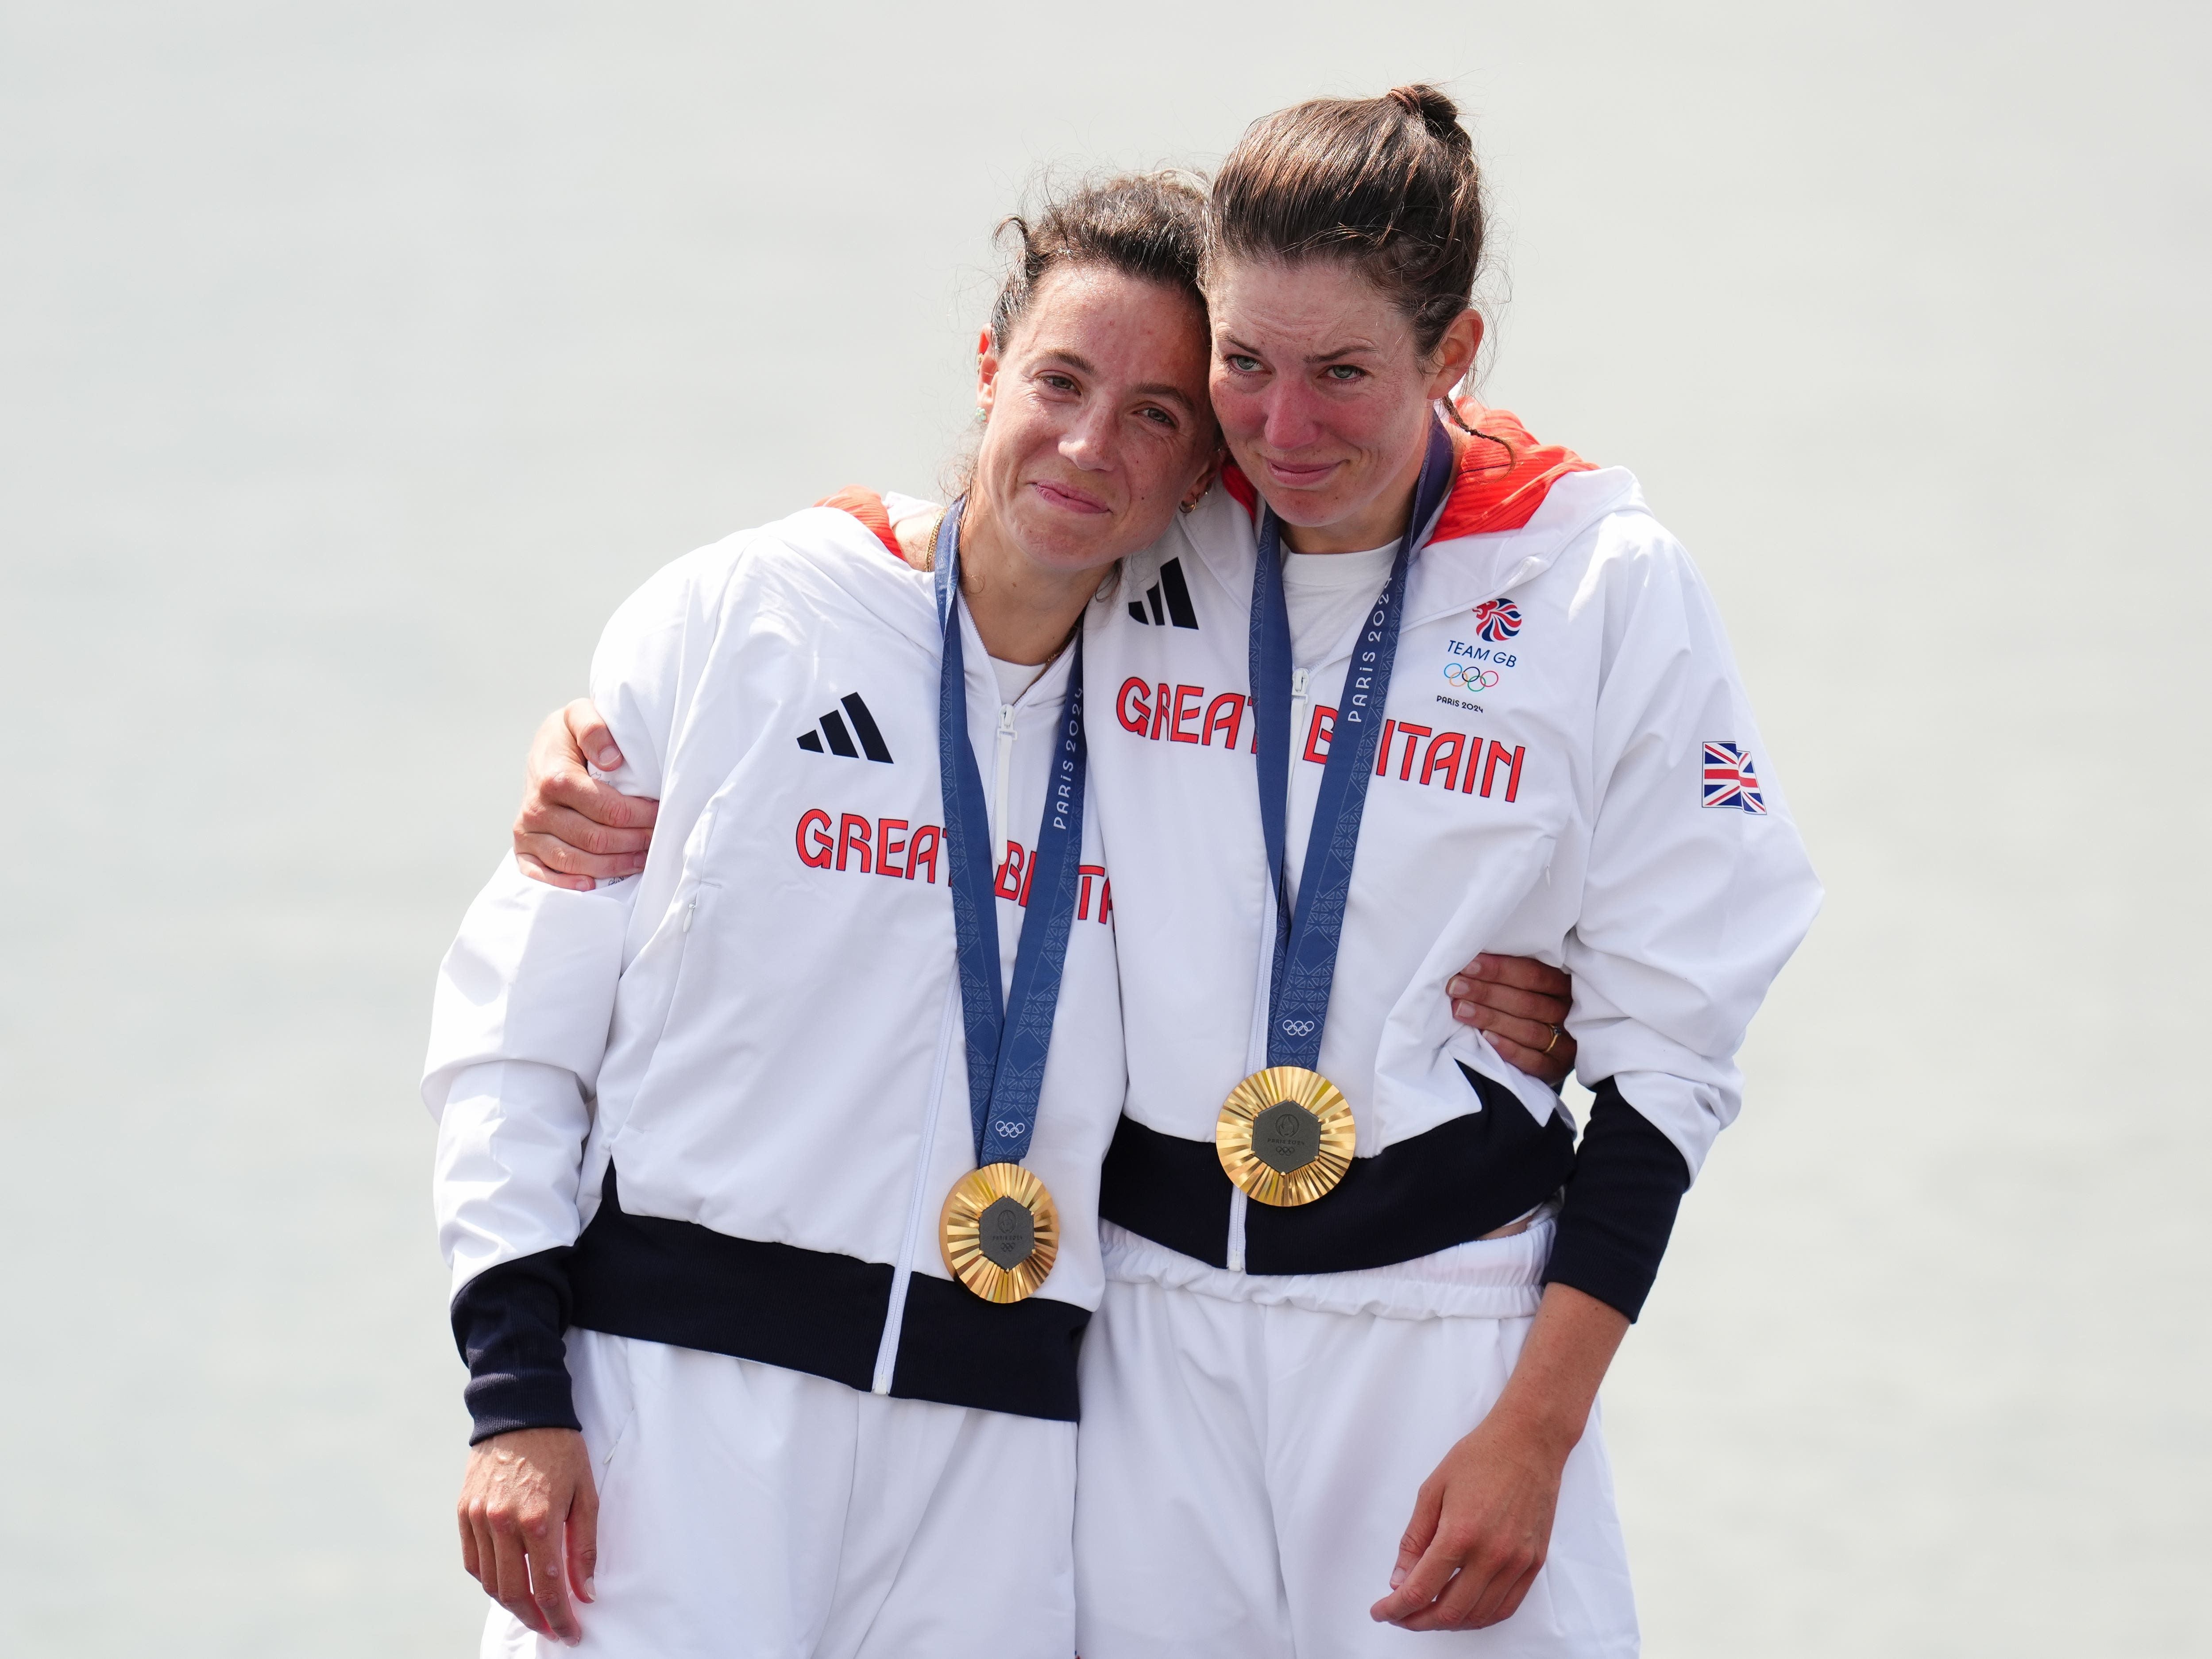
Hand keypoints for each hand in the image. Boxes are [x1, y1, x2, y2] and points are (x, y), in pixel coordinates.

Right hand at [457, 1427, 598, 1644]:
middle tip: (553, 1629)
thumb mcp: (585, 1494)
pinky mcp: (463, 1512)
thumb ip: (584, 1546)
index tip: (571, 1633)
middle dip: (535, 1619)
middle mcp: (502, 1523)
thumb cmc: (561, 1450)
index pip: (547, 1587)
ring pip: (489, 1582)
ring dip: (511, 1603)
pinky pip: (473, 1561)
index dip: (560, 1617)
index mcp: (537, 1519)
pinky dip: (489, 1579)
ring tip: (533, 1611)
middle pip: (514, 1592)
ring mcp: (478, 1519)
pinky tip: (507, 1583)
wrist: (521, 1411)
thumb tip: (585, 1592)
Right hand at [513, 700, 658, 890]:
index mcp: (554, 778)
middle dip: (634, 842)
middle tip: (658, 840)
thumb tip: (611, 758)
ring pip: (577, 861)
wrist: (541, 752)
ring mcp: (528, 832)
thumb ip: (594, 727)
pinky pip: (545, 877)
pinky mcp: (523, 849)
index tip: (661, 814)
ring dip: (615, 865)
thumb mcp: (579, 715)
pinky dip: (571, 884)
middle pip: (596, 839)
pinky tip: (595, 883)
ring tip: (642, 859)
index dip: (640, 816)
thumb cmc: (569, 737)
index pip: (608, 809)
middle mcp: (537, 808)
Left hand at [1370, 1285, 1628, 1632]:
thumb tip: (1399, 1579)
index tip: (1381, 1612)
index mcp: (1460, 1534)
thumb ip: (1414, 1539)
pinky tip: (1463, 1610)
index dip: (1395, 1609)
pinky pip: (1506, 1606)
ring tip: (1427, 1614)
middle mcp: (1491, 1555)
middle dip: (1417, 1621)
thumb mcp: (1432, 1490)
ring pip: (1478, 1616)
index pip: (1420, 1590)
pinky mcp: (1534, 1562)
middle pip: (1449, 1612)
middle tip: (1400, 1615)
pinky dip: (1480, 1617)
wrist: (1529, 1441)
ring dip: (1448, 1622)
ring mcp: (1516, 1562)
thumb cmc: (1480, 1457)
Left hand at [1449, 954, 1575, 1085]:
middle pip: (1527, 1002)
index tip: (1467, 966)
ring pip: (1528, 1030)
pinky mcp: (1555, 1068)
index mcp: (1564, 986)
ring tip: (1460, 1009)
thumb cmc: (1528, 1006)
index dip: (1499, 970)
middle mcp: (1567, 1013)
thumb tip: (1469, 964)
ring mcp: (1564, 1043)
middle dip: (1487, 993)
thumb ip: (1509, 977)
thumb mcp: (1527, 986)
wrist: (1548, 1049)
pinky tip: (1486, 1038)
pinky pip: (1533, 1060)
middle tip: (1456, 987)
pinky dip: (1509, 1049)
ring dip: (1491, 1019)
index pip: (1533, 974)